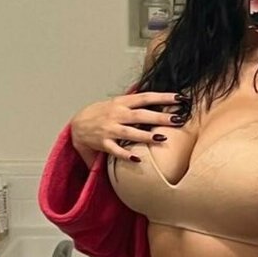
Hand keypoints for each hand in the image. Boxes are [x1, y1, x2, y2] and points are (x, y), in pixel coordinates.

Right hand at [70, 91, 187, 161]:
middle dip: (160, 117)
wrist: (77, 124)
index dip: (163, 97)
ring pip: (130, 132)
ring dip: (146, 136)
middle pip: (141, 115)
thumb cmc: (102, 113)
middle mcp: (117, 114)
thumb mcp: (118, 103)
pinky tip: (138, 159)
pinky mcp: (103, 143)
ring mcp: (109, 129)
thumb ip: (136, 102)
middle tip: (178, 119)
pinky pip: (116, 150)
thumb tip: (160, 99)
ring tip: (163, 138)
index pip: (146, 97)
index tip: (180, 97)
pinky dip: (126, 155)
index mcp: (122, 103)